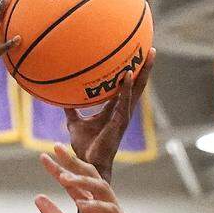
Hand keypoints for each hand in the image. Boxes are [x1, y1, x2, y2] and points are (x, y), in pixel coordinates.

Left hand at [35, 144, 151, 212]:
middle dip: (73, 163)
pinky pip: (112, 212)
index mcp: (90, 211)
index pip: (74, 185)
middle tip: (56, 149)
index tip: (43, 157)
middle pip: (90, 178)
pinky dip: (97, 207)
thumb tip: (38, 198)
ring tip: (64, 177)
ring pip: (103, 189)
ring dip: (83, 182)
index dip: (59, 169)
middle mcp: (103, 209)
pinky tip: (82, 204)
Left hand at [64, 48, 155, 177]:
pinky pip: (124, 101)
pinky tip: (128, 73)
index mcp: (115, 109)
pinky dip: (127, 87)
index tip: (137, 56)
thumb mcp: (74, 123)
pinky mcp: (119, 122)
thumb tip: (61, 96)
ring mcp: (123, 116)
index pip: (126, 87)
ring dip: (143, 72)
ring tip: (150, 55)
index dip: (133, 73)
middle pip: (137, 86)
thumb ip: (71, 109)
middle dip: (145, 68)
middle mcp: (123, 110)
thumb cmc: (84, 146)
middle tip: (152, 49)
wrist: (88, 163)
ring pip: (137, 90)